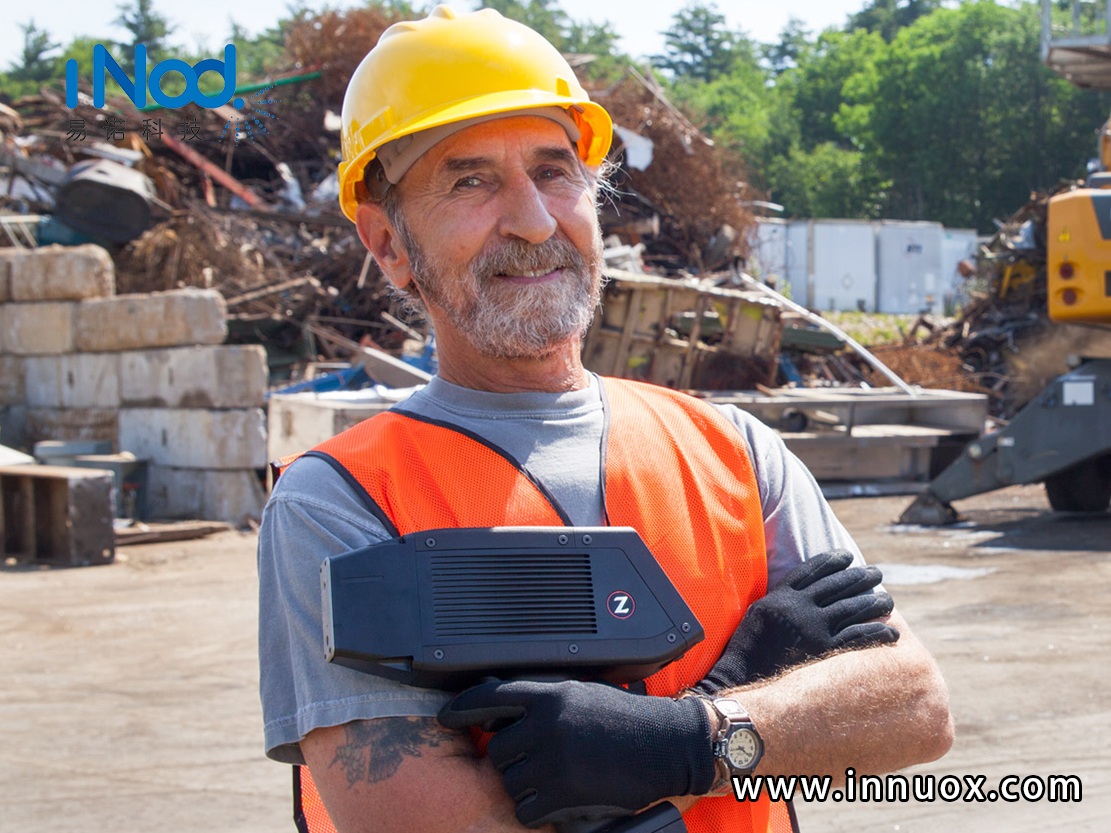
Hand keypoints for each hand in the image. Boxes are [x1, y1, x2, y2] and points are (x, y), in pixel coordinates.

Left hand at [438, 679, 714, 827]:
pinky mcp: (562, 792)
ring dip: (524, 786)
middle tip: (535, 762)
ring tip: (553, 780)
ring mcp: (553, 759)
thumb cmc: (626, 719)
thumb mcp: (581, 694)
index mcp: (550, 694)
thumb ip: (543, 699)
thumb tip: (503, 708)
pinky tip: (554, 801)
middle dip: (510, 760)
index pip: (489, 696)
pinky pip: (525, 809)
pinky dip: (535, 810)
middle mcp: (546, 723)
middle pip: (497, 750)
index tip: (444, 716)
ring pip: (509, 782)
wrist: (665, 745)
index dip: (461, 706)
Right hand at [692, 550, 898, 695]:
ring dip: (874, 601)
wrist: (739, 676)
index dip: (831, 561)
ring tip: (888, 600)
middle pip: (837, 586)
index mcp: (780, 596)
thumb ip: (778, 603)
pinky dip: (878, 632)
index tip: (848, 556)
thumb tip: (797, 597)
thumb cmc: (745, 650)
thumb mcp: (757, 615)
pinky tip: (892, 632)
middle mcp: (798, 607)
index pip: (811, 570)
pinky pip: (859, 637)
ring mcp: (812, 627)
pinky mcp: (824, 650)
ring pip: (852, 608)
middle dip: (860, 577)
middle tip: (877, 573)